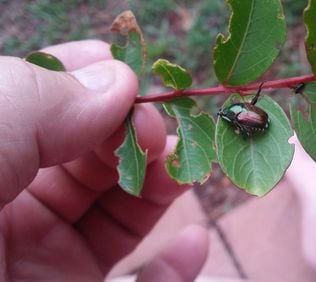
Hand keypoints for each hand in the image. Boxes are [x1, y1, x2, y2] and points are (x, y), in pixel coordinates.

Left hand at [0, 40, 207, 280]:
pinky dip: (174, 269)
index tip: (133, 78)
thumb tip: (119, 79)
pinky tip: (193, 244)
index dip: (95, 84)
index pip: (51, 104)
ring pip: (124, 211)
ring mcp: (47, 257)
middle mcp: (17, 203)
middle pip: (97, 156)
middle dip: (139, 134)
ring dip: (167, 184)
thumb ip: (37, 103)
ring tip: (189, 171)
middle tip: (160, 130)